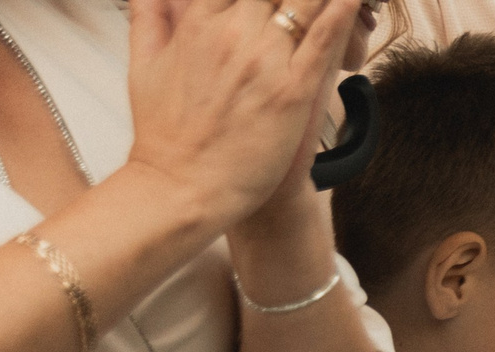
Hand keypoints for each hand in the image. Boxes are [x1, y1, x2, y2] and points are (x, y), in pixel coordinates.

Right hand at [124, 0, 356, 233]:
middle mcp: (233, 31)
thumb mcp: (144, 65)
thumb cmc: (166, 136)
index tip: (265, 2)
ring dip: (316, 1)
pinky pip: (324, 41)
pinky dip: (341, 15)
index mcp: (199, 20)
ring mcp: (265, 60)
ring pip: (304, 4)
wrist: (182, 189)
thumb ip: (148, 17)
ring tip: (340, 1)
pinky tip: (351, 2)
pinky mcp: (293, 92)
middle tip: (299, 6)